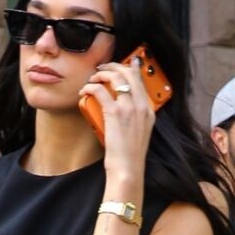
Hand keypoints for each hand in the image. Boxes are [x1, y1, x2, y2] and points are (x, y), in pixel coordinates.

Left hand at [80, 56, 154, 184]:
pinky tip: (85, 91)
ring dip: (101, 74)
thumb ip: (134, 120)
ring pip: (115, 77)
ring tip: (92, 79)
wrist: (128, 170)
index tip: (120, 65)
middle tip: (102, 69)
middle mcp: (141, 106)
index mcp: (148, 111)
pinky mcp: (115, 113)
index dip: (129, 68)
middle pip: (129, 73)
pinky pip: (100, 91)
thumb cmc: (129, 157)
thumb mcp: (138, 134)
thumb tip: (120, 111)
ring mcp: (129, 108)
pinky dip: (90, 87)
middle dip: (113, 66)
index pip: (140, 81)